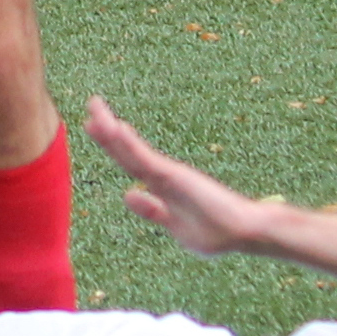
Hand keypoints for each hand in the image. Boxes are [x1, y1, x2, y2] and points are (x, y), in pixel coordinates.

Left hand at [83, 96, 261, 255]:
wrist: (245, 230)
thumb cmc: (216, 231)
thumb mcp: (177, 227)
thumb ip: (153, 211)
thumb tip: (127, 193)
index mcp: (161, 186)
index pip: (129, 162)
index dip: (111, 145)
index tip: (92, 125)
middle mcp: (163, 175)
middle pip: (127, 150)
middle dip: (106, 129)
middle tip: (91, 104)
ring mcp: (168, 174)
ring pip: (133, 150)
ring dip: (112, 130)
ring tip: (95, 107)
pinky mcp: (175, 178)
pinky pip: (146, 159)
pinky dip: (130, 144)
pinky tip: (116, 129)